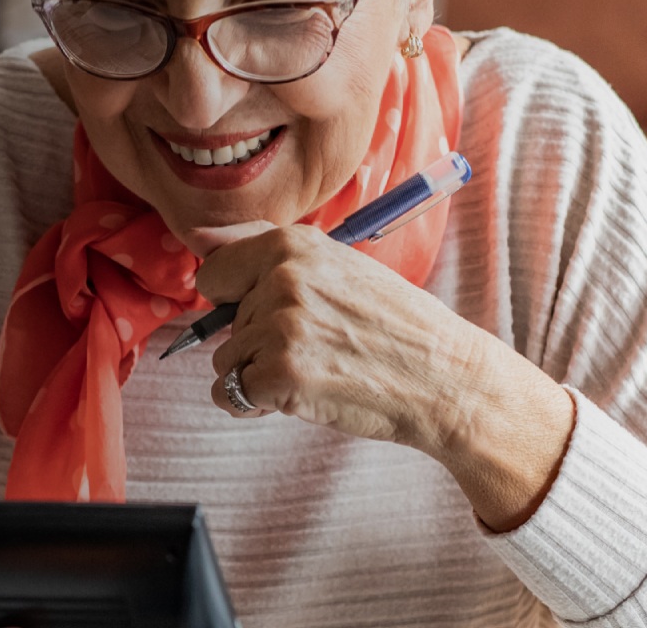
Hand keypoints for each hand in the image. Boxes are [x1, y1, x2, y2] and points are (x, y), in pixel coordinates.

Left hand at [187, 221, 574, 529]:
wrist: (447, 381)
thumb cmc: (394, 328)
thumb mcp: (337, 268)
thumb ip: (267, 255)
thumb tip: (198, 240)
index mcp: (293, 245)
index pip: (214, 273)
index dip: (236, 302)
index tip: (274, 313)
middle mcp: (283, 278)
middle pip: (224, 323)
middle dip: (259, 343)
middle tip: (321, 348)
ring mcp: (280, 326)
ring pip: (225, 360)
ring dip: (258, 375)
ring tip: (317, 370)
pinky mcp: (281, 374)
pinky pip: (228, 395)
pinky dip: (254, 405)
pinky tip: (299, 397)